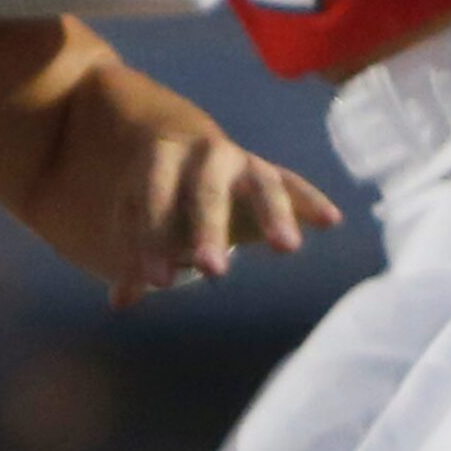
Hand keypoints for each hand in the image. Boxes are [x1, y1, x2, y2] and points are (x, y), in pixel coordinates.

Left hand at [105, 128, 341, 309]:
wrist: (184, 149)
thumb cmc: (159, 196)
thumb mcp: (138, 218)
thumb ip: (134, 256)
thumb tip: (119, 302)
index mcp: (161, 157)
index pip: (154, 196)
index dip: (154, 238)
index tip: (158, 283)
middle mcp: (204, 153)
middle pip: (206, 189)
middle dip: (208, 228)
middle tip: (211, 270)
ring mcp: (242, 162)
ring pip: (260, 181)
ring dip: (274, 211)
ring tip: (287, 247)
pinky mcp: (270, 175)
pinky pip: (293, 185)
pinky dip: (310, 200)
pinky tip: (331, 220)